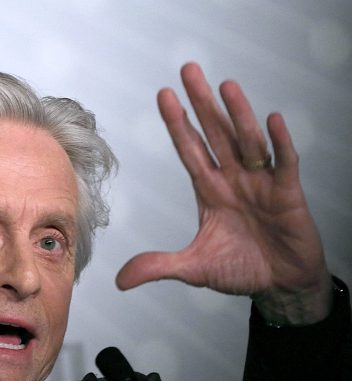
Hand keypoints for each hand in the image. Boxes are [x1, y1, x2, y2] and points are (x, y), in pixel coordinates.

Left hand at [116, 63, 331, 324]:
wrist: (280, 284)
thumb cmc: (240, 270)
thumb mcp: (193, 268)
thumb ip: (158, 266)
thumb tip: (119, 279)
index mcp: (209, 190)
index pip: (189, 149)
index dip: (177, 123)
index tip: (163, 95)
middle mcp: (233, 179)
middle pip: (215, 134)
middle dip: (202, 103)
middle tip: (189, 70)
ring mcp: (261, 183)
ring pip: (247, 142)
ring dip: (237, 115)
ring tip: (224, 86)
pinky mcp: (288, 194)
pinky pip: (284, 163)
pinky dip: (280, 143)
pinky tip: (272, 120)